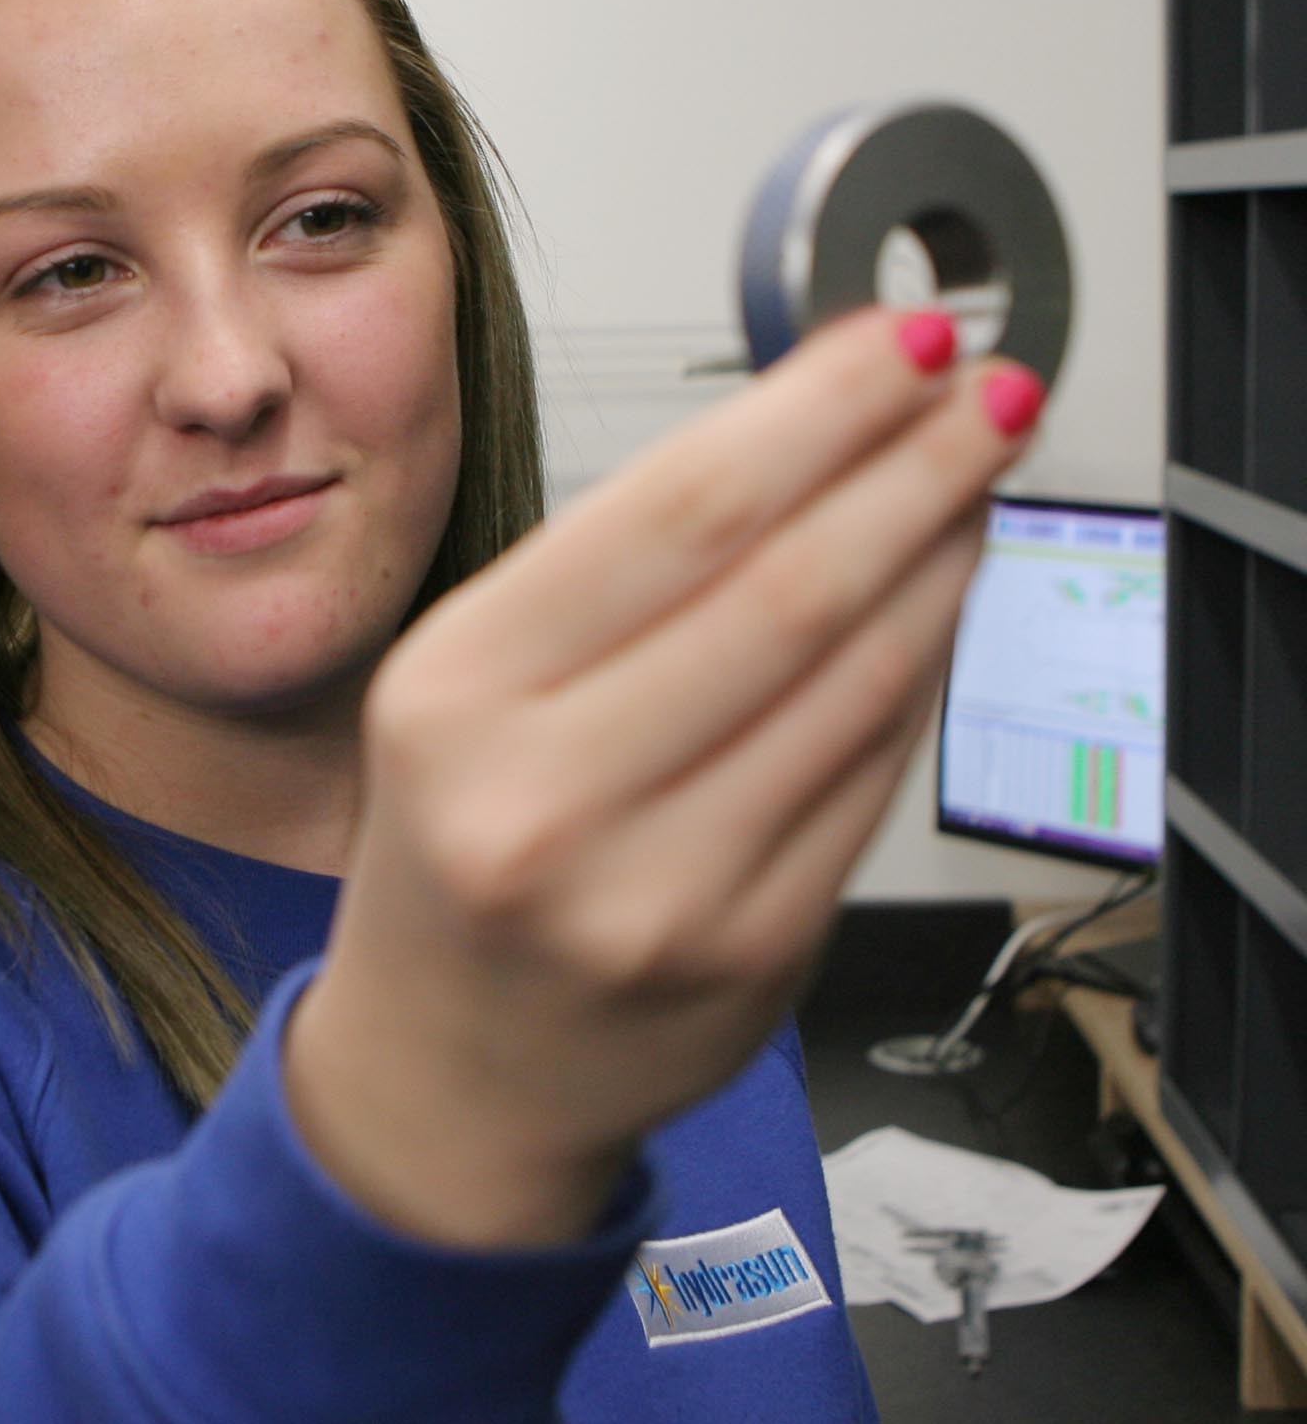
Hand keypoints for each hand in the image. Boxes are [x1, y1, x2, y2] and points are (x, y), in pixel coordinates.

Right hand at [283, 309, 1041, 1247]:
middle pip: (779, 589)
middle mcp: (543, 797)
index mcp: (453, 696)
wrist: (444, 1077)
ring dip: (940, 560)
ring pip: (849, 685)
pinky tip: (942, 607)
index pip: (668, 518)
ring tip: (977, 480)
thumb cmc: (457, 860)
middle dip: (907, 467)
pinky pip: (870, 784)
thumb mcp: (458, 698)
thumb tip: (809, 444)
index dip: (810, 417)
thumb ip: (608, 588)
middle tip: (983, 389)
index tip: (890, 350)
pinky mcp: (751, 956)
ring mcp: (655, 889)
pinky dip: (924, 675)